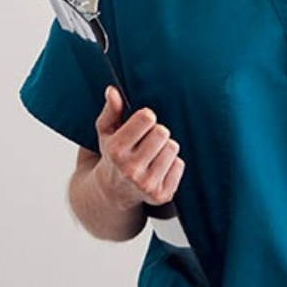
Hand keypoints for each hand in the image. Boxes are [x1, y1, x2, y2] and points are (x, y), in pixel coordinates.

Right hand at [93, 86, 184, 210]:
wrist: (113, 191)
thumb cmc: (113, 155)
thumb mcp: (107, 131)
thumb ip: (111, 110)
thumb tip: (113, 91)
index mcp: (115, 150)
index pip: (147, 118)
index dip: (146, 117)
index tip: (142, 123)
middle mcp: (130, 170)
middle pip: (162, 132)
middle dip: (157, 133)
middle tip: (146, 142)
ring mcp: (146, 184)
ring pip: (173, 148)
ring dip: (165, 148)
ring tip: (152, 155)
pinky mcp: (161, 195)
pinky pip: (180, 165)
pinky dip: (172, 165)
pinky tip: (158, 169)